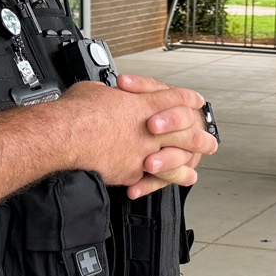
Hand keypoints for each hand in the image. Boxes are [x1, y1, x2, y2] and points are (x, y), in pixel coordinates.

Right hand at [53, 81, 216, 192]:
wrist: (66, 136)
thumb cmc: (76, 112)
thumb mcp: (94, 91)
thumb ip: (109, 96)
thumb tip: (105, 95)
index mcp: (142, 103)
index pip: (174, 98)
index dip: (187, 99)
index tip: (195, 102)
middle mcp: (148, 128)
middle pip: (185, 130)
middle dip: (198, 135)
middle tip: (208, 139)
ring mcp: (143, 151)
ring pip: (174, 157)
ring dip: (187, 163)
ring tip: (193, 171)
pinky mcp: (132, 171)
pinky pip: (151, 179)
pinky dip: (159, 182)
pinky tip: (164, 184)